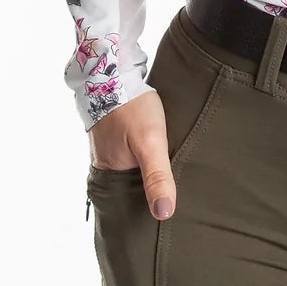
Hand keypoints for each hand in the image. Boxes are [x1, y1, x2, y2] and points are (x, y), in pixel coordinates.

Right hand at [89, 92, 176, 219]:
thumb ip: (157, 177)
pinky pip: (134, 150)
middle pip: (134, 185)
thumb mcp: (150, 143)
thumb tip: (164, 213)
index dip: (149, 207)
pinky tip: (162, 151)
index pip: (131, 202)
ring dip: (151, 169)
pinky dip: (146, 153)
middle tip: (179, 194)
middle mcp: (107, 164)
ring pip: (135, 167)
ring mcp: (111, 147)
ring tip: (175, 175)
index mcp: (109, 174)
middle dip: (152, 189)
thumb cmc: (131, 107)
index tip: (170, 214)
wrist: (114, 71)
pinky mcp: (118, 133)